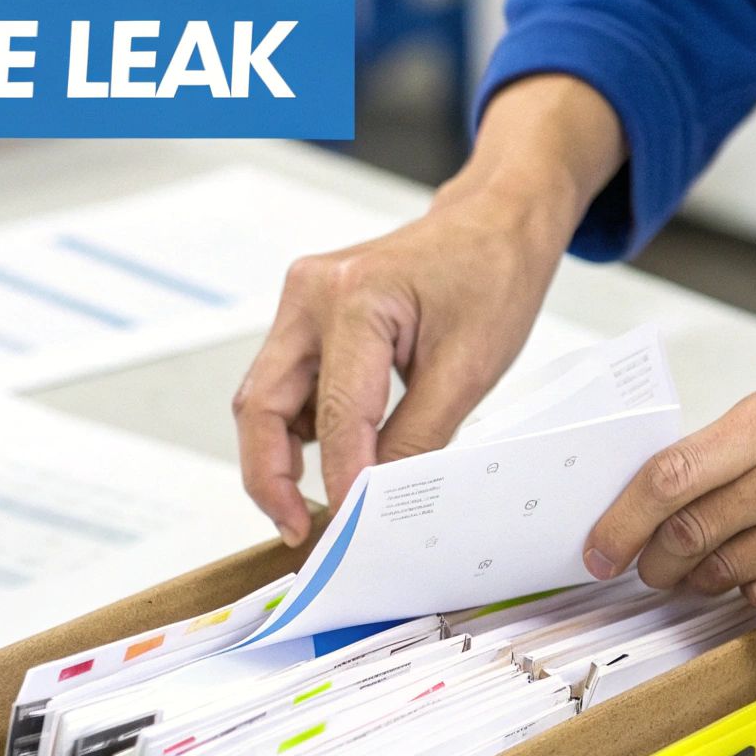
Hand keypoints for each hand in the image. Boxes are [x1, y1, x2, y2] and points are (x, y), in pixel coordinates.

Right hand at [234, 75, 625, 545]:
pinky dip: (303, 428)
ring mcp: (301, 301)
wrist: (494, 222)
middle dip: (270, 478)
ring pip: (265, 399)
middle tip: (298, 531)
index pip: (334, 415)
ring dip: (282, 455)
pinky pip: (286, 385)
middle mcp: (310, 293)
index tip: (345, 533)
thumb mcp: (469, 368)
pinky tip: (339, 454)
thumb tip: (376, 498)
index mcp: (354, 297)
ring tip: (322, 503)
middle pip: (260, 406)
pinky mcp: (306, 316)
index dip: (338, 481)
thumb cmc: (491, 275)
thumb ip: (417, 438)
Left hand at [582, 380, 755, 613]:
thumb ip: (740, 445)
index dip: (623, 517)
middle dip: (654, 557)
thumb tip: (663, 494)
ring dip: (701, 578)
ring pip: (729, 568)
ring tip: (701, 571)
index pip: (675, 473)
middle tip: (646, 566)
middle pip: (693, 528)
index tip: (601, 543)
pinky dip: (753, 592)